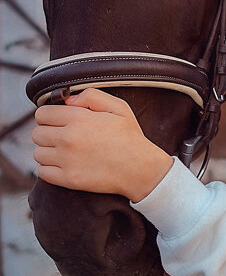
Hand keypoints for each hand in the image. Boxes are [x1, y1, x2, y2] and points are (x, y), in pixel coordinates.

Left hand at [32, 88, 172, 201]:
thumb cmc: (129, 137)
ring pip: (37, 153)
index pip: (42, 114)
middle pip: (37, 133)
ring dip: (47, 151)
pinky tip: (63, 164)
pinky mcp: (68, 179)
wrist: (139, 169)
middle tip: (62, 135)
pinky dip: (48, 168)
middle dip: (47, 132)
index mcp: (79, 118)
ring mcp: (67, 160)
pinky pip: (42, 172)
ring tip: (63, 150)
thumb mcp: (118, 107)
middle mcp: (68, 138)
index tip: (57, 120)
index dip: (48, 116)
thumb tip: (68, 100)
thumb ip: (92, 96)